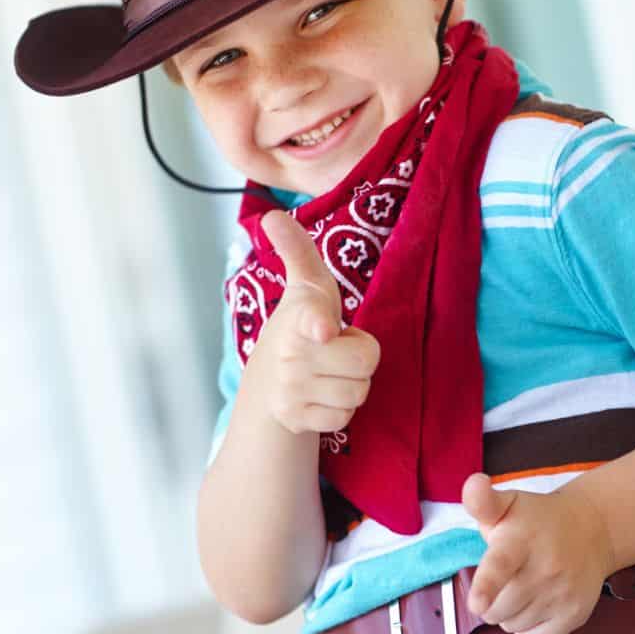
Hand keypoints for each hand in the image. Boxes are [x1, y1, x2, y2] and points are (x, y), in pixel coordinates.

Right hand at [239, 210, 380, 434]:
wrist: (268, 385)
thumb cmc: (300, 326)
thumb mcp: (304, 287)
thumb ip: (297, 250)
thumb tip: (272, 215)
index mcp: (299, 316)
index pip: (312, 316)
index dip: (320, 323)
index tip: (324, 330)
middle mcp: (291, 354)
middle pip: (366, 360)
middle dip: (361, 357)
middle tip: (337, 351)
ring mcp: (291, 389)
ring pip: (359, 392)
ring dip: (352, 384)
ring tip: (330, 373)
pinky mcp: (296, 418)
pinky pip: (344, 417)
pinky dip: (339, 410)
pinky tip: (321, 397)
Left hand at [461, 473, 618, 633]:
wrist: (592, 529)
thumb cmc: (536, 520)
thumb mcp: (508, 505)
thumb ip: (482, 501)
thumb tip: (474, 484)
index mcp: (520, 540)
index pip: (500, 566)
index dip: (486, 586)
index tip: (477, 603)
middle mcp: (544, 568)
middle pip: (497, 608)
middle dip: (490, 601)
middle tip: (503, 580)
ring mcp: (563, 593)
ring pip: (513, 625)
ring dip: (509, 613)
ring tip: (521, 588)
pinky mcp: (576, 614)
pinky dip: (528, 627)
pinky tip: (536, 603)